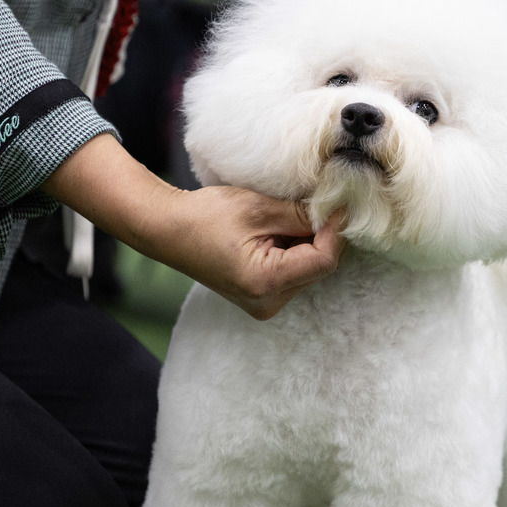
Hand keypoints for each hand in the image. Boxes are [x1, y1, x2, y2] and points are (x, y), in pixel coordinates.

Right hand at [44, 135, 345, 319]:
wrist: (166, 229)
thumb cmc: (205, 215)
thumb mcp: (259, 208)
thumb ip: (302, 214)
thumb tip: (338, 211)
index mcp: (265, 282)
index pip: (324, 260)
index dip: (337, 230)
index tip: (340, 203)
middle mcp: (268, 302)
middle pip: (319, 267)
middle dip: (323, 235)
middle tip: (318, 204)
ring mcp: (264, 303)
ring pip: (309, 269)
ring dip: (309, 241)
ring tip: (291, 215)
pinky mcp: (261, 296)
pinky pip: (294, 272)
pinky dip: (296, 249)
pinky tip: (282, 229)